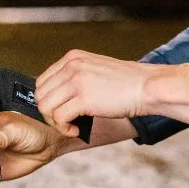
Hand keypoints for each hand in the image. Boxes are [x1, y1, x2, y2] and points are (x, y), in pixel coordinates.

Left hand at [34, 49, 148, 134]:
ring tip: (71, 127)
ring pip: (45, 106)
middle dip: (48, 113)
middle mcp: (71, 66)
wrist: (148, 86)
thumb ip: (75, 77)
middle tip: (65, 122)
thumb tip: (58, 97)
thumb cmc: (127, 83)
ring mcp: (76, 80)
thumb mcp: (95, 70)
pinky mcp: (84, 97)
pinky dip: (64, 128)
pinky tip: (76, 130)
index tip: (60, 111)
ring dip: (55, 122)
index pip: (42, 81)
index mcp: (72, 58)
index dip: (48, 100)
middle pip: (40, 94)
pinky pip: (59, 117)